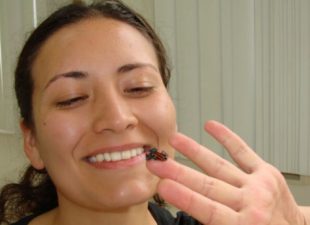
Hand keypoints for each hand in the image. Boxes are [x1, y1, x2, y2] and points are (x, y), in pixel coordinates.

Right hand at [147, 120, 305, 224]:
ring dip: (194, 151)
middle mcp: (251, 203)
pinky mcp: (266, 172)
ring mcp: (258, 185)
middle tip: (157, 163)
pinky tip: (211, 127)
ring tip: (176, 140)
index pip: (207, 209)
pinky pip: (243, 152)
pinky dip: (227, 138)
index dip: (184, 196)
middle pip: (208, 185)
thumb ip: (214, 224)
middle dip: (178, 173)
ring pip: (220, 166)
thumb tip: (188, 213)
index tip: (163, 185)